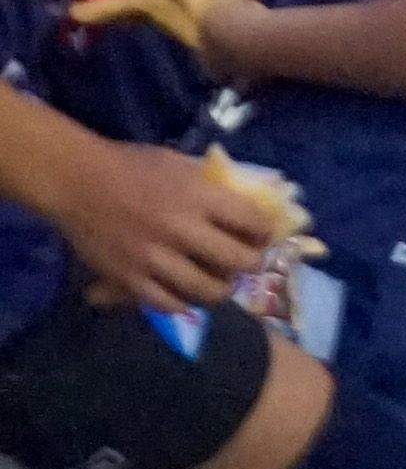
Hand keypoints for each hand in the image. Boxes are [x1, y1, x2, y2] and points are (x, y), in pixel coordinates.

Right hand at [39, 137, 283, 314]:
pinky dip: (182, 304)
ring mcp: (155, 258)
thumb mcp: (180, 165)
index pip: (252, 222)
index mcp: (200, 198)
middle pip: (237, 261)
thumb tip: (241, 203)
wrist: (76, 181)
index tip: (264, 236)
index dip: (265, 232)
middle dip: (252, 264)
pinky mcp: (129, 278)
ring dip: (221, 289)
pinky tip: (186, 297)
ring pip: (206, 290)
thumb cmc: (131, 165)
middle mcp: (182, 231)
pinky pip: (166, 303)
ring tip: (221, 284)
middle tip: (249, 263)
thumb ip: (210, 187)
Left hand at [70, 0, 248, 59]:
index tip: (74, 11)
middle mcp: (169, 15)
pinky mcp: (229, 15)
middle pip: (142, 9)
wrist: (245, 31)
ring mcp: (199, 18)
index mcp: (149, 5)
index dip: (92, 8)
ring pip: (181, 2)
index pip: (112, 7)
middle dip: (131, 1)